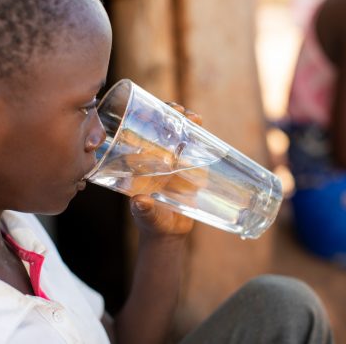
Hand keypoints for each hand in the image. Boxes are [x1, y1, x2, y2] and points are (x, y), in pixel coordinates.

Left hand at [129, 102, 201, 238]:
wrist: (169, 234)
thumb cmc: (151, 224)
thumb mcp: (147, 216)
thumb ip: (144, 210)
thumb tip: (140, 202)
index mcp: (140, 166)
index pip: (140, 137)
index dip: (145, 122)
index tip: (153, 112)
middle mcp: (155, 161)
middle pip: (162, 132)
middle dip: (170, 118)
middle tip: (180, 111)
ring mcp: (173, 164)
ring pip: (180, 138)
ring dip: (187, 124)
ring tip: (195, 119)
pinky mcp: (189, 170)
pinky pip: (194, 151)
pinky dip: (200, 140)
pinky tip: (204, 132)